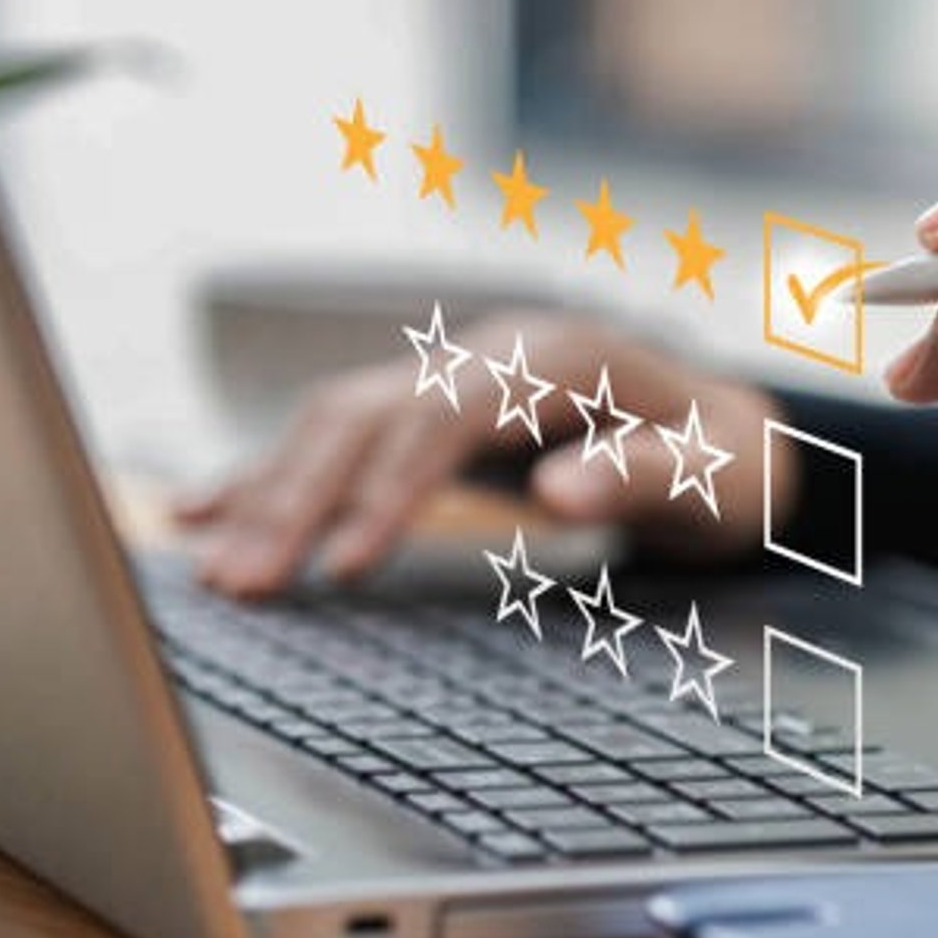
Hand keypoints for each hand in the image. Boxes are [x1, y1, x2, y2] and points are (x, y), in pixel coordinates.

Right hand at [178, 310, 783, 596]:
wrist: (731, 431)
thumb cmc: (724, 460)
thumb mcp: (711, 472)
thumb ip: (639, 474)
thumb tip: (557, 492)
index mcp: (556, 359)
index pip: (445, 416)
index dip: (391, 487)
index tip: (347, 563)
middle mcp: (491, 354)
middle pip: (368, 413)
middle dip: (299, 496)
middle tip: (243, 583)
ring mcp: (457, 376)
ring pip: (336, 420)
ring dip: (270, 491)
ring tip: (214, 570)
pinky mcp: (436, 410)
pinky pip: (339, 434)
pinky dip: (274, 473)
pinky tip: (207, 511)